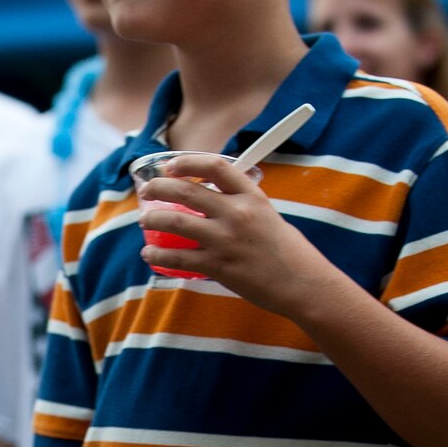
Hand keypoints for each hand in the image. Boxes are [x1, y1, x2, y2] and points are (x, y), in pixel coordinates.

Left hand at [136, 156, 332, 318]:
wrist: (303, 284)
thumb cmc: (288, 251)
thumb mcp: (268, 216)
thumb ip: (242, 205)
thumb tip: (213, 200)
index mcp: (252, 196)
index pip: (215, 166)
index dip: (187, 162)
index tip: (170, 165)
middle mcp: (237, 213)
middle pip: (187, 191)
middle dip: (159, 187)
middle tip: (146, 190)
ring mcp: (226, 240)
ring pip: (175, 220)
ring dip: (153, 218)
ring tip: (144, 220)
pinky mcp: (218, 266)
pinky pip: (178, 257)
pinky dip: (158, 253)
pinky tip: (149, 252)